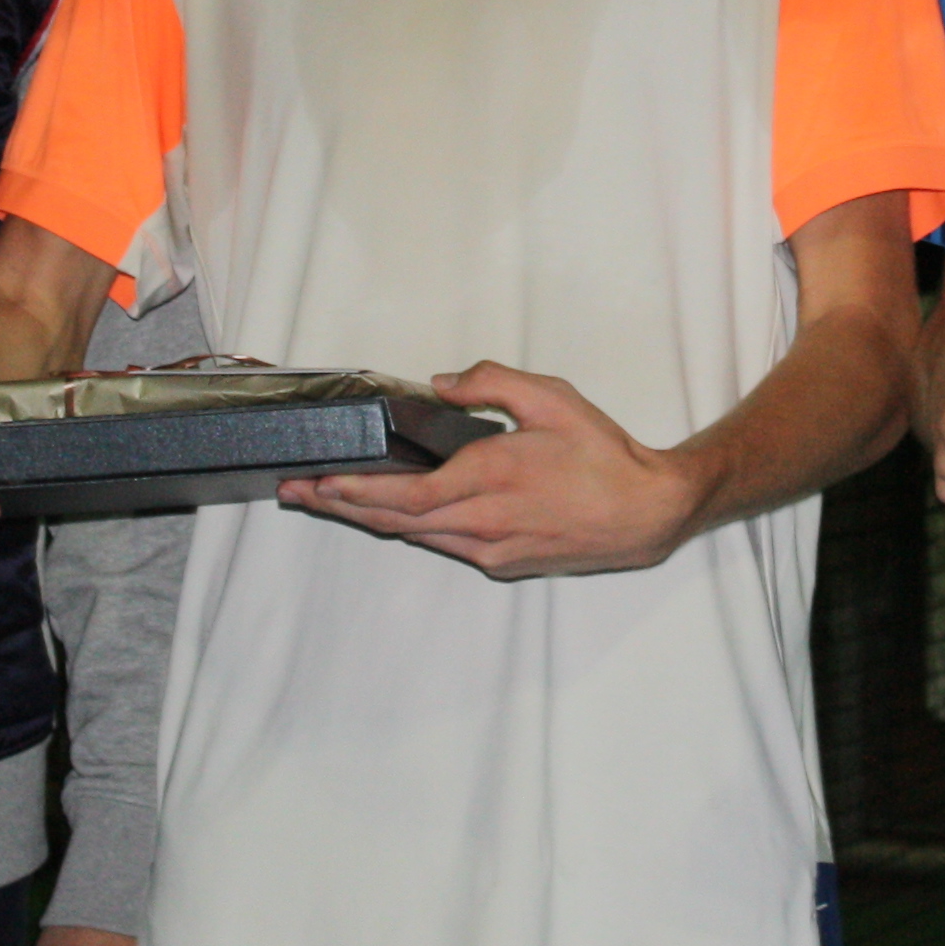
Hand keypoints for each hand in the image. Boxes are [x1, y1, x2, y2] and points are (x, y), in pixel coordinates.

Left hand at [284, 364, 702, 578]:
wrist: (647, 512)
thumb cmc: (603, 454)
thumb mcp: (552, 397)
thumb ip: (492, 381)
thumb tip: (443, 382)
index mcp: (491, 478)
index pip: (405, 494)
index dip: (355, 491)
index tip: (317, 481)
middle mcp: (483, 523)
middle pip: (396, 521)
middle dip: (342, 505)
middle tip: (297, 491)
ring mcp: (491, 549)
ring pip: (416, 537)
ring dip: (370, 518)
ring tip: (329, 500)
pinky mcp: (502, 563)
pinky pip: (445, 545)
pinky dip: (412, 528)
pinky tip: (394, 513)